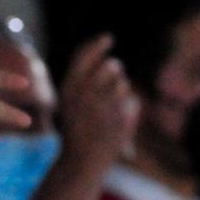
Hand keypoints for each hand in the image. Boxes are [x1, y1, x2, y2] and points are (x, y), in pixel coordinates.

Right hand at [57, 35, 136, 160]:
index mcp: (68, 90)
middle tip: (112, 75)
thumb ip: (87, 82)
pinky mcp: (118, 119)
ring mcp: (102, 108)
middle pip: (110, 66)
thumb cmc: (77, 130)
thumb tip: (112, 61)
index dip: (96, 45)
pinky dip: (127, 107)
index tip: (108, 37)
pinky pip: (131, 100)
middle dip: (114, 69)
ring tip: (109, 105)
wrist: (81, 162)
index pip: (83, 57)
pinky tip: (117, 119)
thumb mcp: (72, 104)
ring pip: (123, 83)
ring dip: (120, 89)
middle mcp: (83, 96)